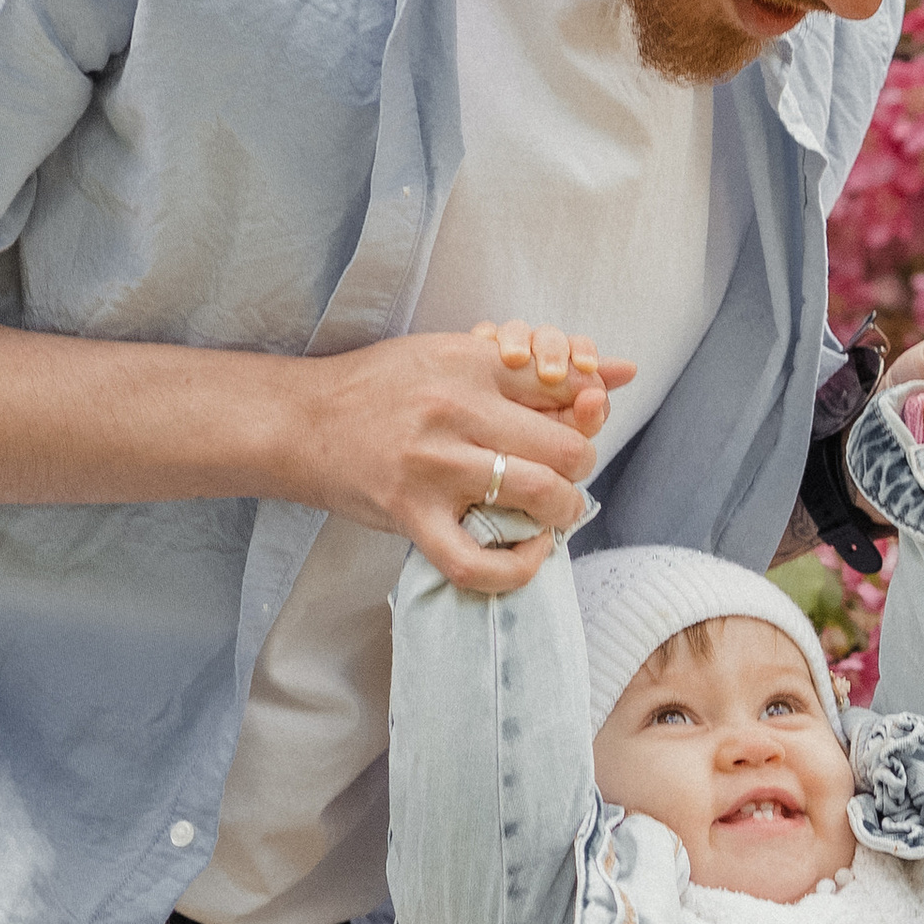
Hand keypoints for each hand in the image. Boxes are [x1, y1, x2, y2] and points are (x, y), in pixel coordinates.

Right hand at [291, 321, 614, 591]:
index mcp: (469, 363)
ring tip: (553, 513)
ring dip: (563, 511)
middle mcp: (454, 411)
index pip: (562, 386)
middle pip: (563, 446)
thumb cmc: (382, 389)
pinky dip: (517, 568)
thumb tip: (619, 371)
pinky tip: (529, 553)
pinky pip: (478, 561)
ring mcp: (433, 467)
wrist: (303, 421)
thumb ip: (527, 366)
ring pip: (536, 495)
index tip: (582, 426)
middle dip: (581, 467)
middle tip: (567, 476)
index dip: (588, 412)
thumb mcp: (450, 355)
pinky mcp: (411, 515)